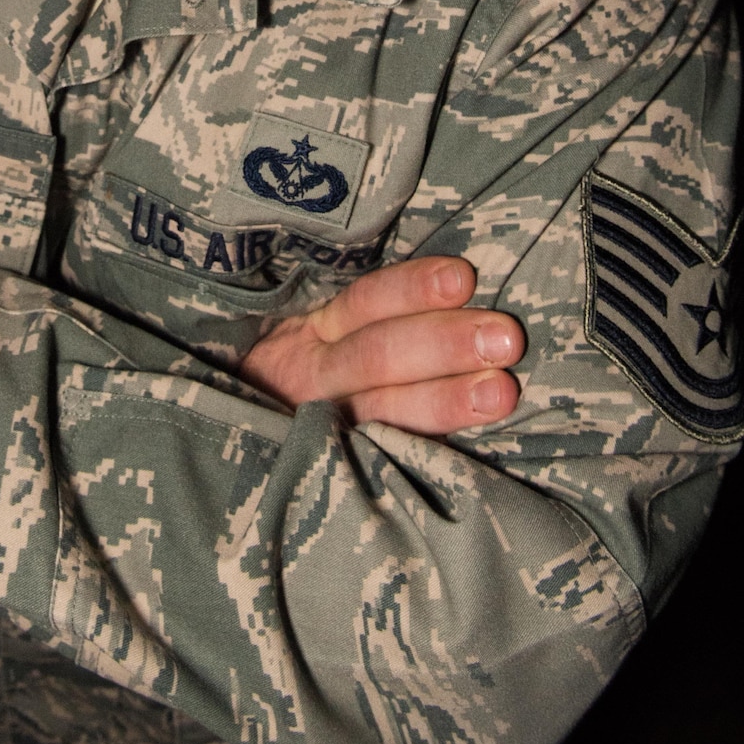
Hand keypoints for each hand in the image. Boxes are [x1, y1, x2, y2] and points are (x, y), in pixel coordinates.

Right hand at [239, 256, 523, 435]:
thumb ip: (367, 311)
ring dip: (445, 400)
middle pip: (378, 355)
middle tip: (506, 338)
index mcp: (310, 329)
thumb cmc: (299, 366)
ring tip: (502, 393)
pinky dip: (420, 452)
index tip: (463, 279)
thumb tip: (460, 280)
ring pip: (382, 409)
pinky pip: (378, 456)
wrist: (237, 427)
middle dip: (443, 344)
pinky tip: (466, 460)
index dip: (411, 290)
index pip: (364, 302)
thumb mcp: (311, 327)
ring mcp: (320, 424)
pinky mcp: (328, 464)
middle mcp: (313, 375)